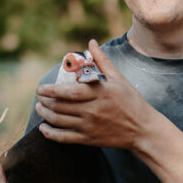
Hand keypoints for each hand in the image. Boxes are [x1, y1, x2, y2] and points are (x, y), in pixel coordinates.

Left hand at [34, 39, 157, 150]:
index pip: (68, 91)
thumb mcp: (119, 79)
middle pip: (59, 106)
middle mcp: (92, 110)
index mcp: (99, 93)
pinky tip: (43, 128)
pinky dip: (50, 133)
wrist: (142, 130)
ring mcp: (89, 126)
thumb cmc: (131, 101)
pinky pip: (63, 138)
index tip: (41, 88)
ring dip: (44, 114)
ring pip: (59, 121)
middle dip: (44, 101)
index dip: (51, 90)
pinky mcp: (89, 139)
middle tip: (39, 96)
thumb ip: (102, 61)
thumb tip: (91, 42)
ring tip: (40, 108)